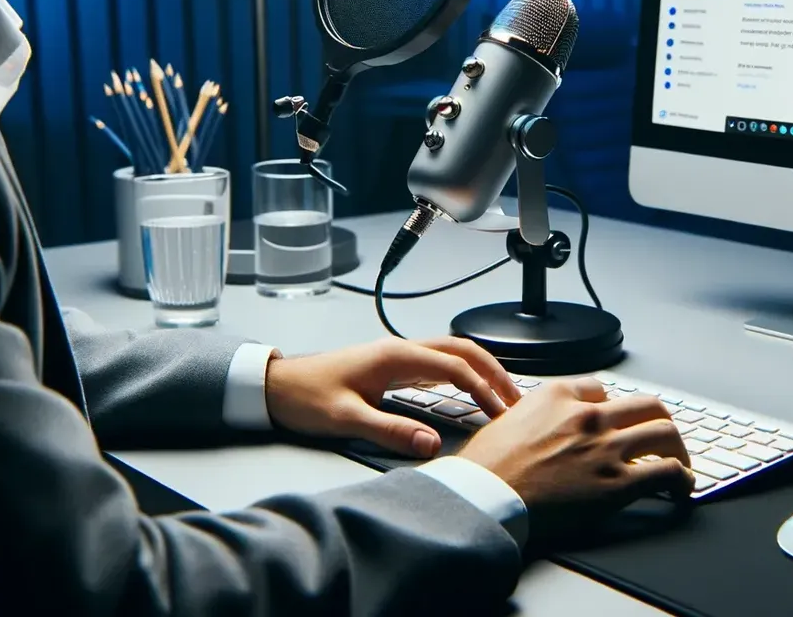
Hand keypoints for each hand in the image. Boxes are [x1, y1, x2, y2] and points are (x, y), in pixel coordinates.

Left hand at [265, 337, 522, 457]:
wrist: (276, 386)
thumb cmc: (305, 398)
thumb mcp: (346, 419)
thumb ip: (389, 430)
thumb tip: (430, 443)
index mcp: (394, 357)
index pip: (454, 366)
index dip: (483, 387)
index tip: (501, 411)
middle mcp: (400, 350)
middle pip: (462, 350)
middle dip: (493, 372)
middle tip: (515, 401)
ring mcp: (398, 355)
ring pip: (453, 352)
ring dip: (481, 370)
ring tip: (502, 395)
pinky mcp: (393, 365)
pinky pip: (439, 362)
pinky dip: (463, 373)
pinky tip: (470, 391)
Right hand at [457, 377, 694, 542]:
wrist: (484, 497)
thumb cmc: (485, 468)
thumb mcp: (505, 420)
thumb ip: (533, 415)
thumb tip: (541, 427)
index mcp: (558, 396)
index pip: (601, 390)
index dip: (611, 407)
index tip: (616, 421)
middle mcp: (588, 416)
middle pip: (646, 404)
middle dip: (659, 420)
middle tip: (662, 435)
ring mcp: (605, 448)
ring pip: (665, 432)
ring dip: (679, 448)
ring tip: (680, 461)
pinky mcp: (617, 484)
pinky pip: (666, 472)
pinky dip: (682, 478)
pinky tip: (683, 486)